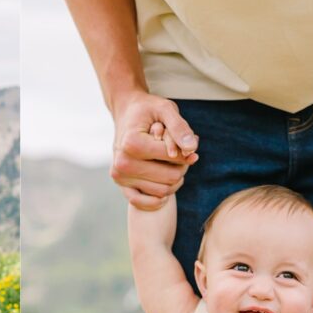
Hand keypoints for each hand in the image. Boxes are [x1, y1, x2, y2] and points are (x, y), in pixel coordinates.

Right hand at [111, 90, 198, 209]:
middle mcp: (123, 163)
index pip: (172, 158)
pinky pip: (143, 203)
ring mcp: (120, 176)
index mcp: (132, 144)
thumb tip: (192, 149)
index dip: (187, 151)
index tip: (189, 142)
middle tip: (183, 153)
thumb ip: (180, 128)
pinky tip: (165, 185)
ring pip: (162, 191)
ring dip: (174, 180)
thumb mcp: (166, 109)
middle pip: (170, 178)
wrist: (126, 112)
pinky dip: (158, 199)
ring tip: (172, 163)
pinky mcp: (120, 184)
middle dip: (182, 166)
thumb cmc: (147, 110)